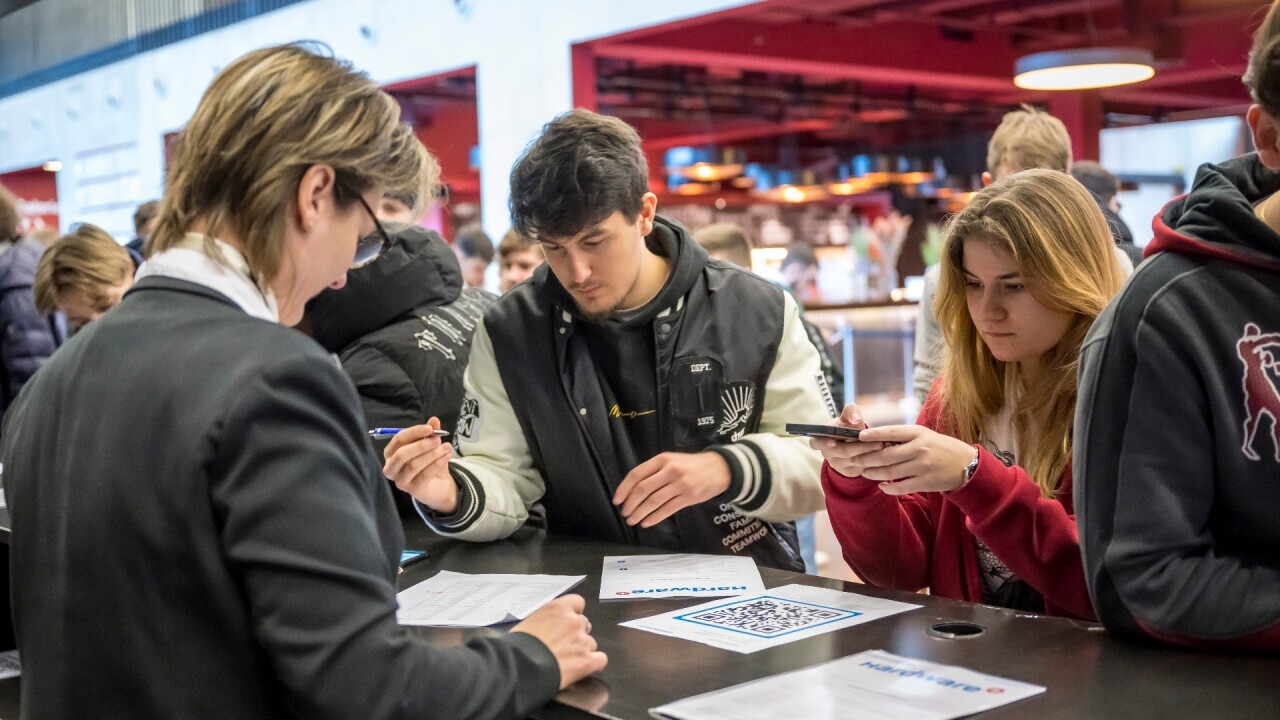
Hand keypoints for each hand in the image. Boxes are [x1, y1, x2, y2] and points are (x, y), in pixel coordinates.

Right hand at [382, 418, 456, 513]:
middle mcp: (391, 467)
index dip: (414, 432)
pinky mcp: (412, 490)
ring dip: (432, 454)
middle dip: (421, 445)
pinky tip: (447, 457)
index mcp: (391, 453)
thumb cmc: (428, 463)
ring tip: (446, 448)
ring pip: (413, 465)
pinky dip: (437, 464)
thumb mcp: (430, 446)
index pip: (398, 439)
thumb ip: (430, 433)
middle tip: (438, 440)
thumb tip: (434, 420)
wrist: (438, 486)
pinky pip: (424, 475)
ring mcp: (400, 481)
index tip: (430, 428)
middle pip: (402, 454)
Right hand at [512, 594, 607, 689]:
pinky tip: (583, 667)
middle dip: (576, 633)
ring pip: (591, 643)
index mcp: (558, 608)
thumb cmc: (517, 645)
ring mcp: (582, 641)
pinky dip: (594, 663)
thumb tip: (544, 629)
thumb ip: (544, 621)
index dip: (573, 612)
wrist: (519, 666)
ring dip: (582, 649)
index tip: (566, 621)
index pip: (577, 602)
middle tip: (563, 644)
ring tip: (567, 660)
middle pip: (584, 623)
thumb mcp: (528, 622)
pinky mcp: (587, 661)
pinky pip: (601, 659)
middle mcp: (574, 621)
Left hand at [612, 452, 729, 527]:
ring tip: (632, 520)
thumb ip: (654, 471)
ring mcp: (681, 484)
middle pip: (643, 489)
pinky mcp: (689, 497)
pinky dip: (654, 518)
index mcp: (663, 459)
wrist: (719, 468)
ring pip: (654, 501)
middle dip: (630, 503)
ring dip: (640, 513)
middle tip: (624, 513)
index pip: (637, 474)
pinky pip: (667, 509)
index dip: (624, 489)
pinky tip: (646, 522)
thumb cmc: (691, 465)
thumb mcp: (672, 460)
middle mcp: (670, 470)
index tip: (617, 500)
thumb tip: (632, 490)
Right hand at [810, 403, 880, 476]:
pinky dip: (872, 461)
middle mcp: (827, 452)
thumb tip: (856, 420)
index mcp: (821, 438)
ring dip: (868, 454)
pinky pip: (861, 468)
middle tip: (877, 442)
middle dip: (860, 446)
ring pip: (853, 461)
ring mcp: (838, 464)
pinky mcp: (849, 472)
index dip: (823, 443)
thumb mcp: (847, 416)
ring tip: (881, 446)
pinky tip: (881, 454)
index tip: (832, 442)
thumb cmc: (847, 425)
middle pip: (842, 452)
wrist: (851, 441)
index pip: (815, 442)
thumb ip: (851, 411)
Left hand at [854, 424, 977, 494]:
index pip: (891, 432)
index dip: (873, 435)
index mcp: (918, 433)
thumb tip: (875, 438)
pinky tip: (881, 486)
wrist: (966, 464)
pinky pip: (901, 487)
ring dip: (874, 473)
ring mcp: (923, 466)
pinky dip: (888, 488)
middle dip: (867, 459)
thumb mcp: (923, 435)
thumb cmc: (939, 447)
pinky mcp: (926, 482)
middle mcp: (920, 448)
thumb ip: (902, 437)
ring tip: (864, 472)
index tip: (859, 437)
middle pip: (886, 455)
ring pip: (891, 472)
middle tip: (854, 460)